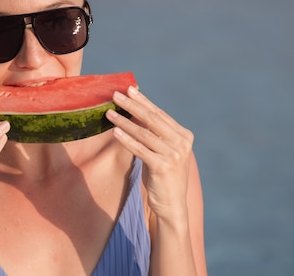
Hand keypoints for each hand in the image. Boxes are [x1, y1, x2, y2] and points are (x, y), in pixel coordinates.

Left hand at [107, 86, 193, 220]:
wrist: (172, 205)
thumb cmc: (163, 176)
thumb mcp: (162, 151)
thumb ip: (154, 134)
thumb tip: (134, 112)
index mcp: (184, 135)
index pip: (160, 114)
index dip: (143, 101)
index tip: (129, 89)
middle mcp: (182, 143)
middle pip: (152, 119)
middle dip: (133, 105)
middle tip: (117, 95)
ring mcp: (174, 155)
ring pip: (144, 133)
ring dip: (124, 121)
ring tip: (109, 112)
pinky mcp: (163, 166)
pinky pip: (140, 149)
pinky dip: (126, 139)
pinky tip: (115, 131)